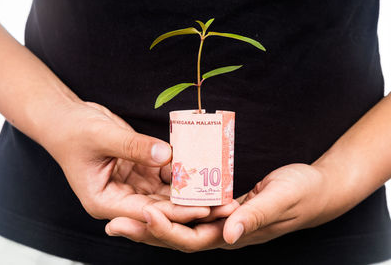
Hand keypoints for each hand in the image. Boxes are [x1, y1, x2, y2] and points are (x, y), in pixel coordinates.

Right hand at [43, 101, 209, 225]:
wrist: (66, 118)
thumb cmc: (73, 130)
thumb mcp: (101, 136)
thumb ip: (134, 146)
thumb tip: (168, 155)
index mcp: (104, 202)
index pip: (146, 213)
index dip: (175, 213)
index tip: (204, 209)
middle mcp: (120, 199)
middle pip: (161, 209)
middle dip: (191, 207)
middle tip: (222, 205)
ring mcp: (132, 186)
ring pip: (166, 194)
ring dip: (192, 192)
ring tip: (220, 190)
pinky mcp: (140, 171)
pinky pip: (165, 175)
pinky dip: (182, 172)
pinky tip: (204, 169)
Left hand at [106, 163, 346, 251]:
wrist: (316, 190)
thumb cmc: (303, 193)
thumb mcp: (282, 199)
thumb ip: (256, 216)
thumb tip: (229, 234)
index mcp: (235, 233)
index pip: (194, 239)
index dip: (167, 231)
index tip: (142, 216)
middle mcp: (223, 231)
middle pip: (178, 237)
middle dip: (145, 232)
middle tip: (113, 224)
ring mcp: (221, 220)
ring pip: (179, 225)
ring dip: (150, 221)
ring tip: (120, 215)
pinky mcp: (222, 207)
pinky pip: (191, 209)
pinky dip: (170, 207)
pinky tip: (152, 198)